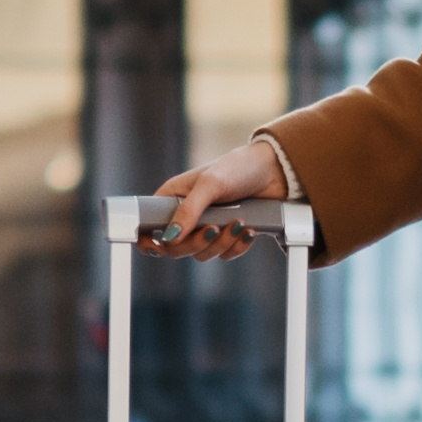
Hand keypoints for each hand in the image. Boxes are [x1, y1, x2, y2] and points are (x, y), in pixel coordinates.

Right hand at [138, 133, 287, 257]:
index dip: (149, 240)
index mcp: (172, 198)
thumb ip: (189, 210)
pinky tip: (248, 231)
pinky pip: (223, 254)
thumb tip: (170, 237)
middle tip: (215, 229)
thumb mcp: (210, 184)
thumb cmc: (238, 167)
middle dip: (196, 243)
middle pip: (176, 247)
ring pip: (201, 253)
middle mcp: (185, 214)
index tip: (158, 248)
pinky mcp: (225, 235)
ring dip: (222, 243)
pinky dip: (236, 246)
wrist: (273, 171)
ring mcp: (204, 226)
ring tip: (239, 223)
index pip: (149, 226)